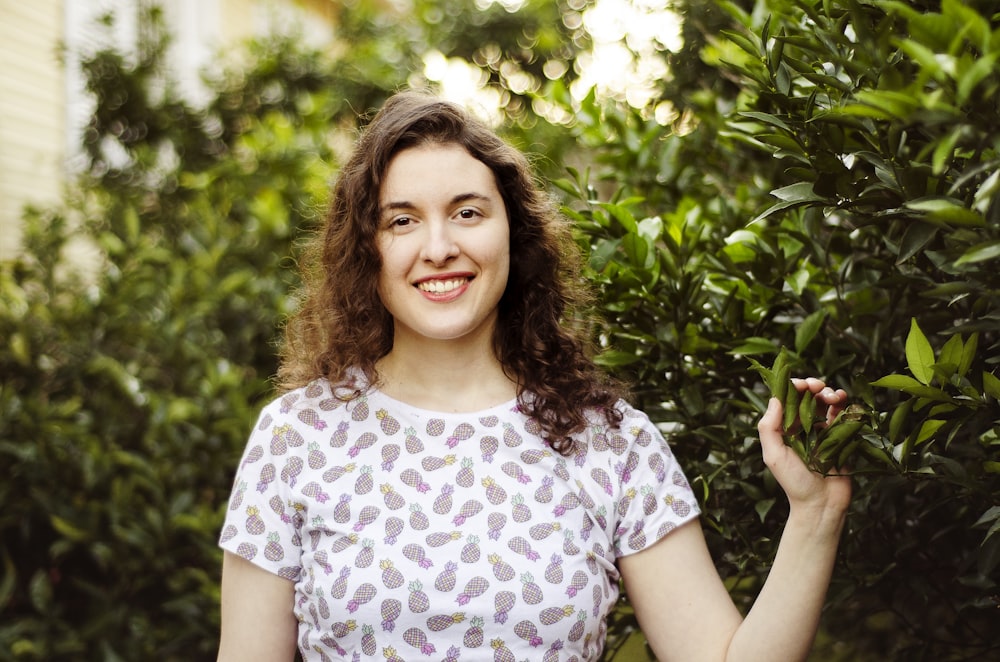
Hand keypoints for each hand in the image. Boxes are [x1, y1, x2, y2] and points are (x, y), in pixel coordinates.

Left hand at [758, 378, 851, 515]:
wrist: (821, 505)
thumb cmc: (794, 483)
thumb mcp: (774, 456)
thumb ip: (769, 428)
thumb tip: (775, 398)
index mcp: (783, 429)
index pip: (786, 399)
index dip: (794, 387)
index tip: (802, 384)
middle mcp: (801, 427)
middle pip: (807, 397)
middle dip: (813, 386)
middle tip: (818, 386)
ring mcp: (821, 431)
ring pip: (825, 402)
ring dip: (829, 393)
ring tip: (833, 396)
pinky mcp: (839, 437)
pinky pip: (841, 415)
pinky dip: (843, 404)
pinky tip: (843, 401)